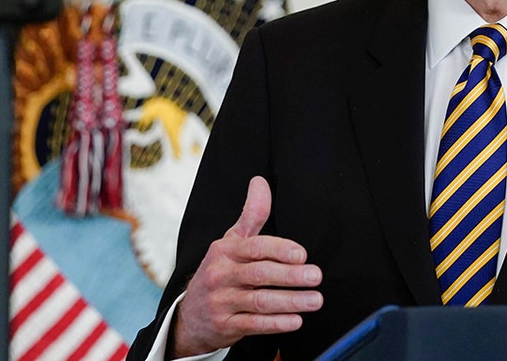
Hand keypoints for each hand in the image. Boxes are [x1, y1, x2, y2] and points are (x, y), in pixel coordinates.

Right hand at [172, 176, 322, 356]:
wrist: (190, 316)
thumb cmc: (219, 272)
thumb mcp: (231, 242)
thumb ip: (251, 214)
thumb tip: (260, 182)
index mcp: (225, 251)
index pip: (254, 248)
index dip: (279, 250)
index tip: (302, 254)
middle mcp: (221, 275)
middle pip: (259, 274)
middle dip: (290, 276)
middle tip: (316, 276)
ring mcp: (221, 302)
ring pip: (259, 301)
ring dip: (290, 301)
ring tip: (315, 300)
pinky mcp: (225, 326)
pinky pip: (254, 324)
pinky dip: (276, 323)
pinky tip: (296, 320)